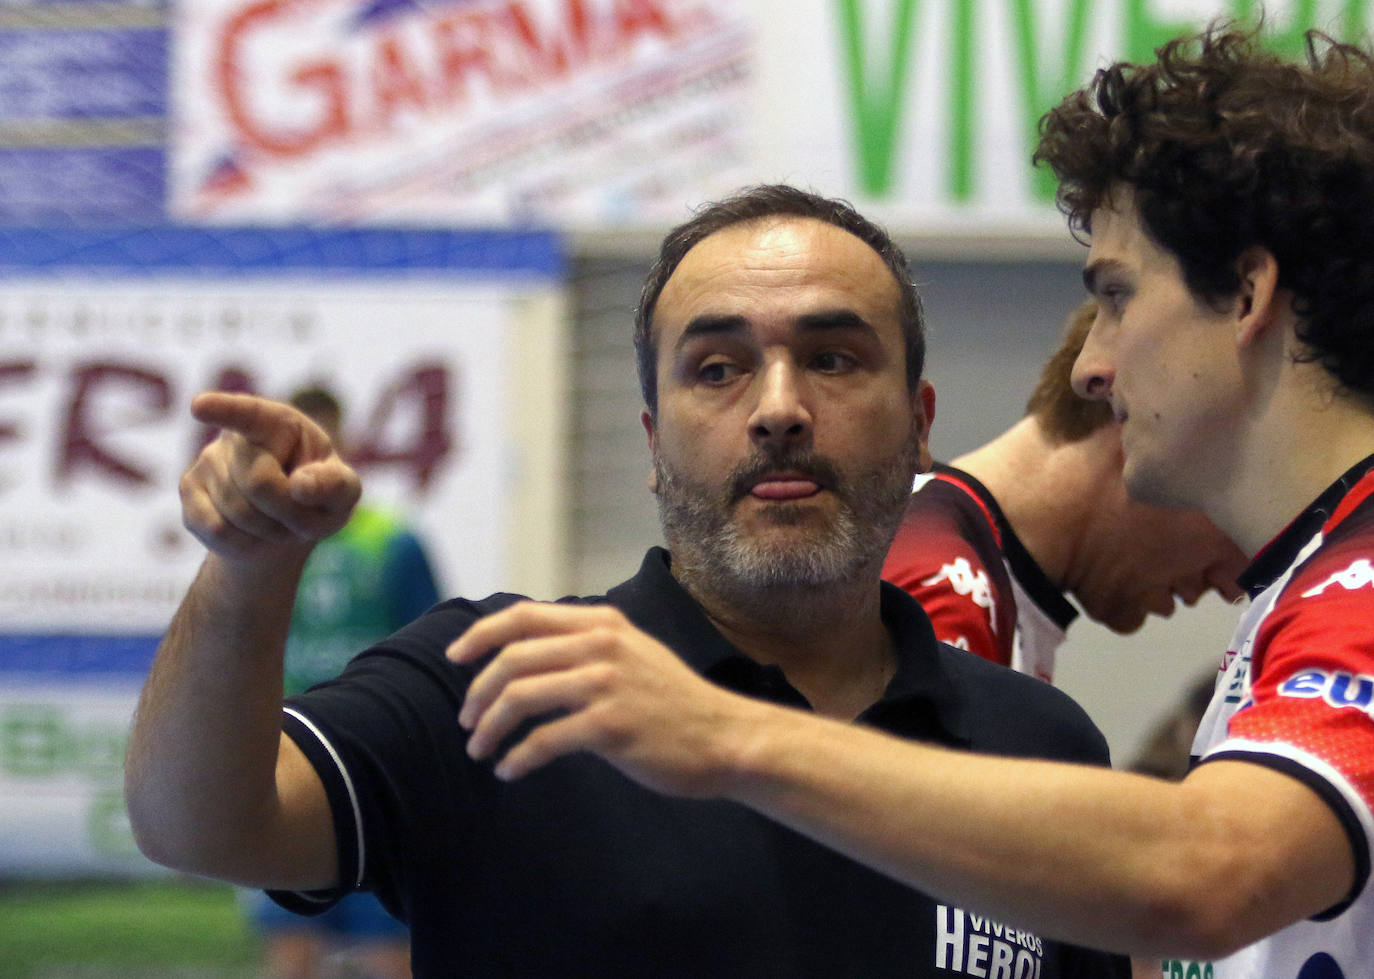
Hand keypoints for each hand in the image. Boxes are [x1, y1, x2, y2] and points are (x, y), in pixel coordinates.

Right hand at [180, 392, 361, 562]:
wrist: (283, 525)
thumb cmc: (318, 496)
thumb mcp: (343, 492)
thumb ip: (335, 485)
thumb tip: (301, 485)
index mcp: (278, 422)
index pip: (249, 414)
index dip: (225, 409)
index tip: (200, 406)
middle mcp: (236, 436)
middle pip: (260, 483)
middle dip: (288, 511)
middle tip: (301, 513)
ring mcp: (207, 461)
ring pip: (239, 513)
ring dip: (270, 531)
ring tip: (279, 523)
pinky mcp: (189, 493)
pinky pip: (218, 532)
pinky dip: (246, 545)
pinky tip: (254, 536)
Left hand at [450, 602, 760, 794]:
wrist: (725, 738)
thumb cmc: (673, 703)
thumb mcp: (632, 653)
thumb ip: (587, 645)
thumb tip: (526, 652)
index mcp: (603, 624)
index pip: (523, 616)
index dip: (480, 634)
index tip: (455, 658)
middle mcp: (602, 646)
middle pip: (512, 658)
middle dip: (478, 692)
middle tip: (467, 722)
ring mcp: (606, 684)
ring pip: (520, 697)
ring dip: (489, 727)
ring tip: (480, 750)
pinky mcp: (611, 726)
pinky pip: (544, 740)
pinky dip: (517, 758)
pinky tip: (510, 771)